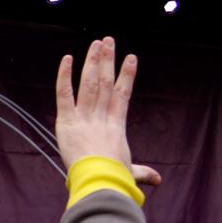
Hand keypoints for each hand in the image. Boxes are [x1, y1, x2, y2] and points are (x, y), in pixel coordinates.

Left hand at [55, 37, 160, 184]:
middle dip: (107, 60)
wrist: (101, 182)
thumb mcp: (130, 173)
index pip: (122, 95)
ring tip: (97, 42)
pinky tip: (67, 58)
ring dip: (93, 61)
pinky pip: (64, 94)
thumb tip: (158, 181)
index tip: (131, 58)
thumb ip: (142, 172)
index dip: (126, 76)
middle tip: (108, 40)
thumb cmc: (116, 179)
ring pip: (89, 83)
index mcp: (116, 126)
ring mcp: (84, 117)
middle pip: (105, 83)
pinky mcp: (66, 121)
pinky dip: (64, 76)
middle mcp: (101, 117)